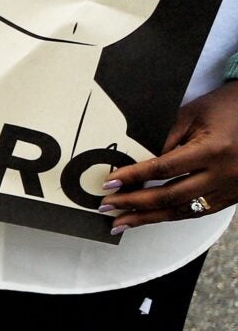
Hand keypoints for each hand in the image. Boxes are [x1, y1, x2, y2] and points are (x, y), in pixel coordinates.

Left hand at [100, 82, 237, 233]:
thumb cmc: (226, 109)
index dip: (134, 177)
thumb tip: (135, 163)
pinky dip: (172, 215)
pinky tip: (151, 217)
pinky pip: (198, 212)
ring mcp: (230, 189)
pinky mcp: (233, 196)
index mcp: (213, 151)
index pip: (164, 169)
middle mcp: (224, 174)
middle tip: (106, 206)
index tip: (109, 182)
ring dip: (150, 218)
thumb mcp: (192, 115)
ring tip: (121, 222)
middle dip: (134, 204)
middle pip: (171, 196)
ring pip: (183, 210)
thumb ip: (165, 139)